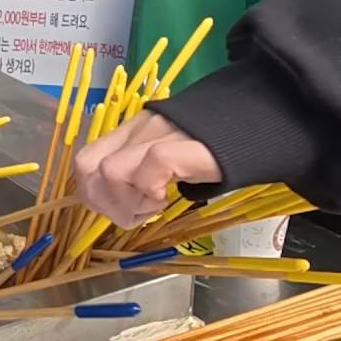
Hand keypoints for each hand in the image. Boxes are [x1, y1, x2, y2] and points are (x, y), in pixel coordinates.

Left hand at [74, 111, 221, 226]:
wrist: (257, 128)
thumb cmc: (213, 150)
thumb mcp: (166, 159)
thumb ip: (138, 172)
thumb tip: (118, 205)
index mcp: (131, 132)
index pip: (84, 162)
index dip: (93, 194)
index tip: (122, 209)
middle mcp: (138, 129)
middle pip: (87, 167)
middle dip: (105, 203)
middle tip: (137, 212)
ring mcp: (158, 134)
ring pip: (110, 171)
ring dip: (128, 202)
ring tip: (155, 204)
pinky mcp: (182, 145)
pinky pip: (150, 169)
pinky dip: (151, 193)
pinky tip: (167, 198)